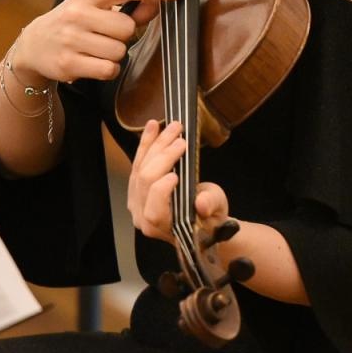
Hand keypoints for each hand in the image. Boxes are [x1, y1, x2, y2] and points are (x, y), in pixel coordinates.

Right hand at [14, 0, 180, 84]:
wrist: (34, 45)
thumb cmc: (75, 23)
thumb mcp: (97, 8)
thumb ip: (129, 7)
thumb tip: (157, 3)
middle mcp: (77, 13)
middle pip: (127, 28)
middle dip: (123, 35)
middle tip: (106, 35)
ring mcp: (71, 39)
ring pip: (119, 51)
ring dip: (115, 54)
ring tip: (96, 49)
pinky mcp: (68, 63)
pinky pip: (109, 70)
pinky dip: (108, 70)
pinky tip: (93, 63)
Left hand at [128, 119, 227, 243]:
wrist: (201, 221)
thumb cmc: (209, 217)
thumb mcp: (216, 210)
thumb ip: (210, 205)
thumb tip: (202, 203)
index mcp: (162, 226)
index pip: (154, 210)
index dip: (162, 190)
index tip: (177, 174)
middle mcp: (142, 217)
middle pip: (145, 182)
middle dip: (162, 156)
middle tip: (179, 138)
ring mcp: (136, 202)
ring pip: (138, 169)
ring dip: (152, 145)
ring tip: (166, 126)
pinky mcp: (135, 189)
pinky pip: (136, 164)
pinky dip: (145, 145)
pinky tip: (152, 129)